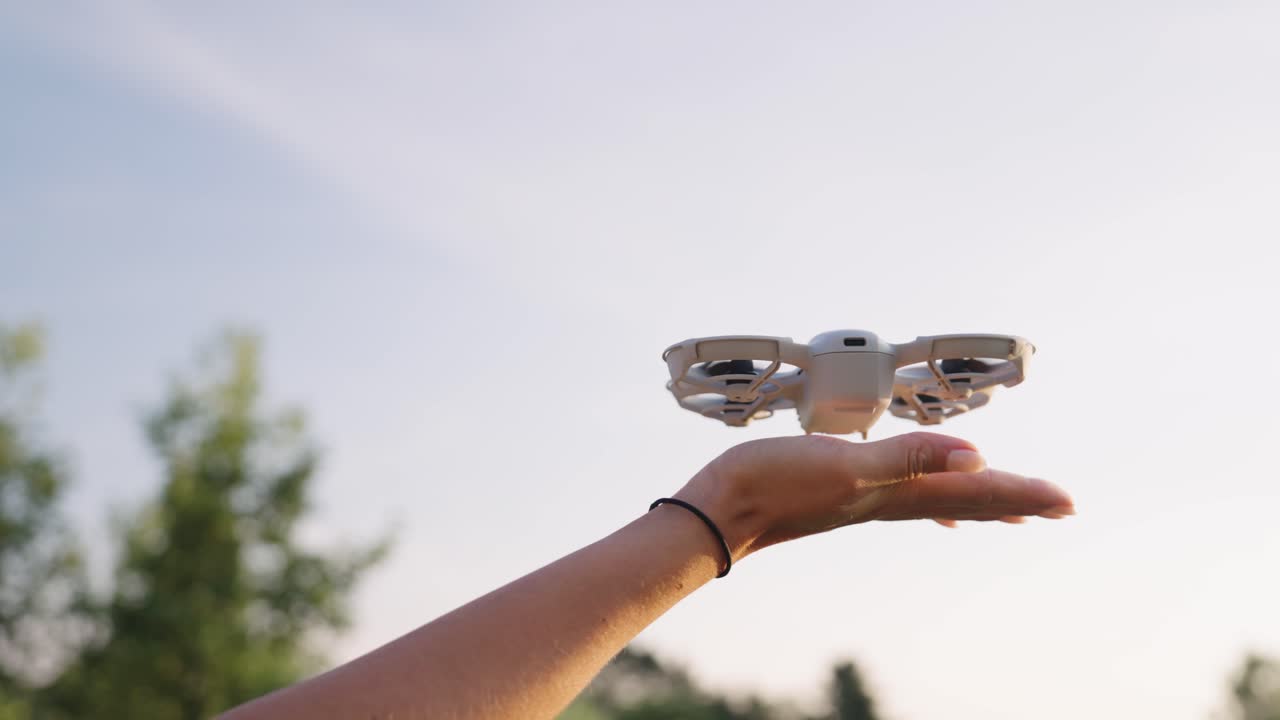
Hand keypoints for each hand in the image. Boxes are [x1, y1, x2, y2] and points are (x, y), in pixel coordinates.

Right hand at [673, 432, 1073, 561]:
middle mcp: (889, 500)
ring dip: (982, 502)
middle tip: (1059, 506)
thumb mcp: (844, 462)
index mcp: (896, 491)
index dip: (1022, 492)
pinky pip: (907, 501)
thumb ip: (908, 457)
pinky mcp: (845, 494)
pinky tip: (935, 513)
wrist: (721, 510)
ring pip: (942, 502)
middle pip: (968, 501)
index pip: (974, 492)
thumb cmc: (774, 483)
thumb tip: (976, 457)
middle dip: (1015, 500)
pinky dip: (934, 503)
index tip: (1066, 501)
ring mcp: (868, 500)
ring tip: (1015, 510)